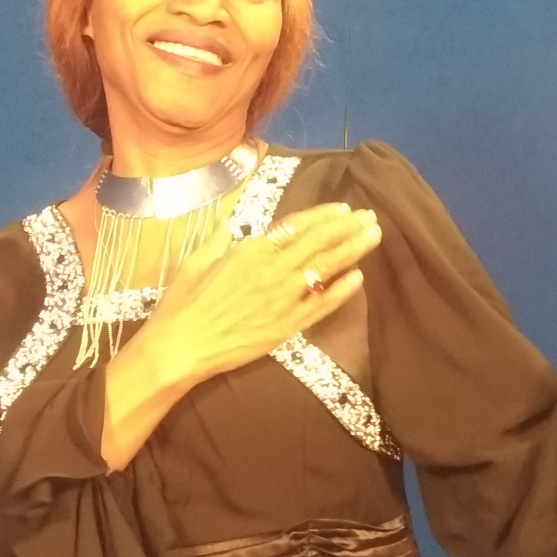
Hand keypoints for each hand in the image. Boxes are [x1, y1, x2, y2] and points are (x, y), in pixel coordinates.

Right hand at [143, 202, 380, 388]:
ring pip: (325, 269)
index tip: (343, 209)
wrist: (182, 347)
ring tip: (373, 236)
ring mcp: (283, 299)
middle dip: (347, 228)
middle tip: (370, 217)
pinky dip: (341, 291)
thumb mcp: (195, 262)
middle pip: (318, 243)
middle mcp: (272, 270)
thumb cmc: (183, 304)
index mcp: (250, 251)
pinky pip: (321, 306)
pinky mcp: (287, 326)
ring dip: (352, 250)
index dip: (323, 216)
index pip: (295, 227)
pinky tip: (358, 278)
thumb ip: (217, 240)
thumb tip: (229, 225)